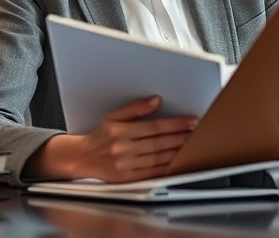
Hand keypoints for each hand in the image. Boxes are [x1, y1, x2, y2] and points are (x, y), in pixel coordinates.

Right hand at [77, 96, 196, 182]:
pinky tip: (175, 160)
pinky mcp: (128, 177)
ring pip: (157, 158)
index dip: (175, 124)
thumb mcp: (114, 117)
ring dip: (176, 151)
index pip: (154, 127)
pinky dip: (166, 166)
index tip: (190, 121)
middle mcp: (123, 148)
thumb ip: (135, 108)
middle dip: (179, 137)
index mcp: (120, 131)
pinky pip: (152, 171)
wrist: (84, 158)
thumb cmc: (101, 136)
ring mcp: (126, 164)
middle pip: (158, 142)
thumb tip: (156, 101)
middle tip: (194, 132)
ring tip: (189, 145)